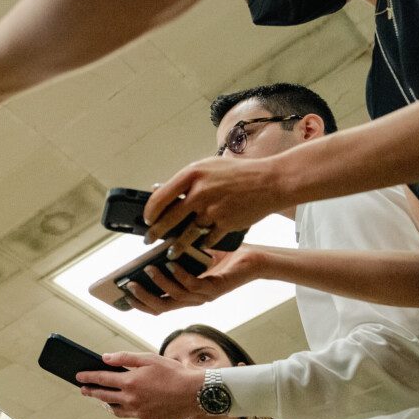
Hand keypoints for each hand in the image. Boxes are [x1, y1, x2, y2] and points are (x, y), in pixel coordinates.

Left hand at [77, 352, 202, 418]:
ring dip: (107, 403)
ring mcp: (139, 413)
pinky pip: (133, 415)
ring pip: (116, 410)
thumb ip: (124, 358)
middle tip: (84, 389)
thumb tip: (104, 358)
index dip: (88, 377)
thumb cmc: (173, 372)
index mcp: (130, 382)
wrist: (195, 394)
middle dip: (92, 392)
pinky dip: (129, 408)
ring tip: (102, 399)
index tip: (78, 376)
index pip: (101, 379)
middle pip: (104, 396)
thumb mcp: (148, 359)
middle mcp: (131, 400)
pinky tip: (128, 403)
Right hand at [123, 245, 260, 314]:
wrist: (254, 260)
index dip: (141, 304)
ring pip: (176, 297)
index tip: (124, 295)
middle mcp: (194, 299)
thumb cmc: (224, 258)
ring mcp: (204, 296)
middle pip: (162, 307)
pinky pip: (193, 285)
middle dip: (143, 299)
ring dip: (159, 283)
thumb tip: (152, 247)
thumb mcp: (193, 256)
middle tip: (130, 285)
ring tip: (148, 269)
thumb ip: (175, 255)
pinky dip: (179, 275)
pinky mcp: (216, 288)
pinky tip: (171, 263)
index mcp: (186, 295)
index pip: (159, 306)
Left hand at [143, 155, 287, 249]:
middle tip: (148, 240)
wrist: (271, 181)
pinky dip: (202, 245)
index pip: (160, 197)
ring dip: (176, 246)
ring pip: (186, 234)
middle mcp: (200, 192)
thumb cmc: (238, 172)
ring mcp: (213, 209)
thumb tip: (157, 188)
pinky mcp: (226, 224)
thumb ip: (183, 179)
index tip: (147, 219)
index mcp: (192, 174)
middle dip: (155, 233)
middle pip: (168, 219)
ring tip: (170, 253)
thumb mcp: (208, 166)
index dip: (149, 211)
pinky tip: (198, 247)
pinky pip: (208, 239)